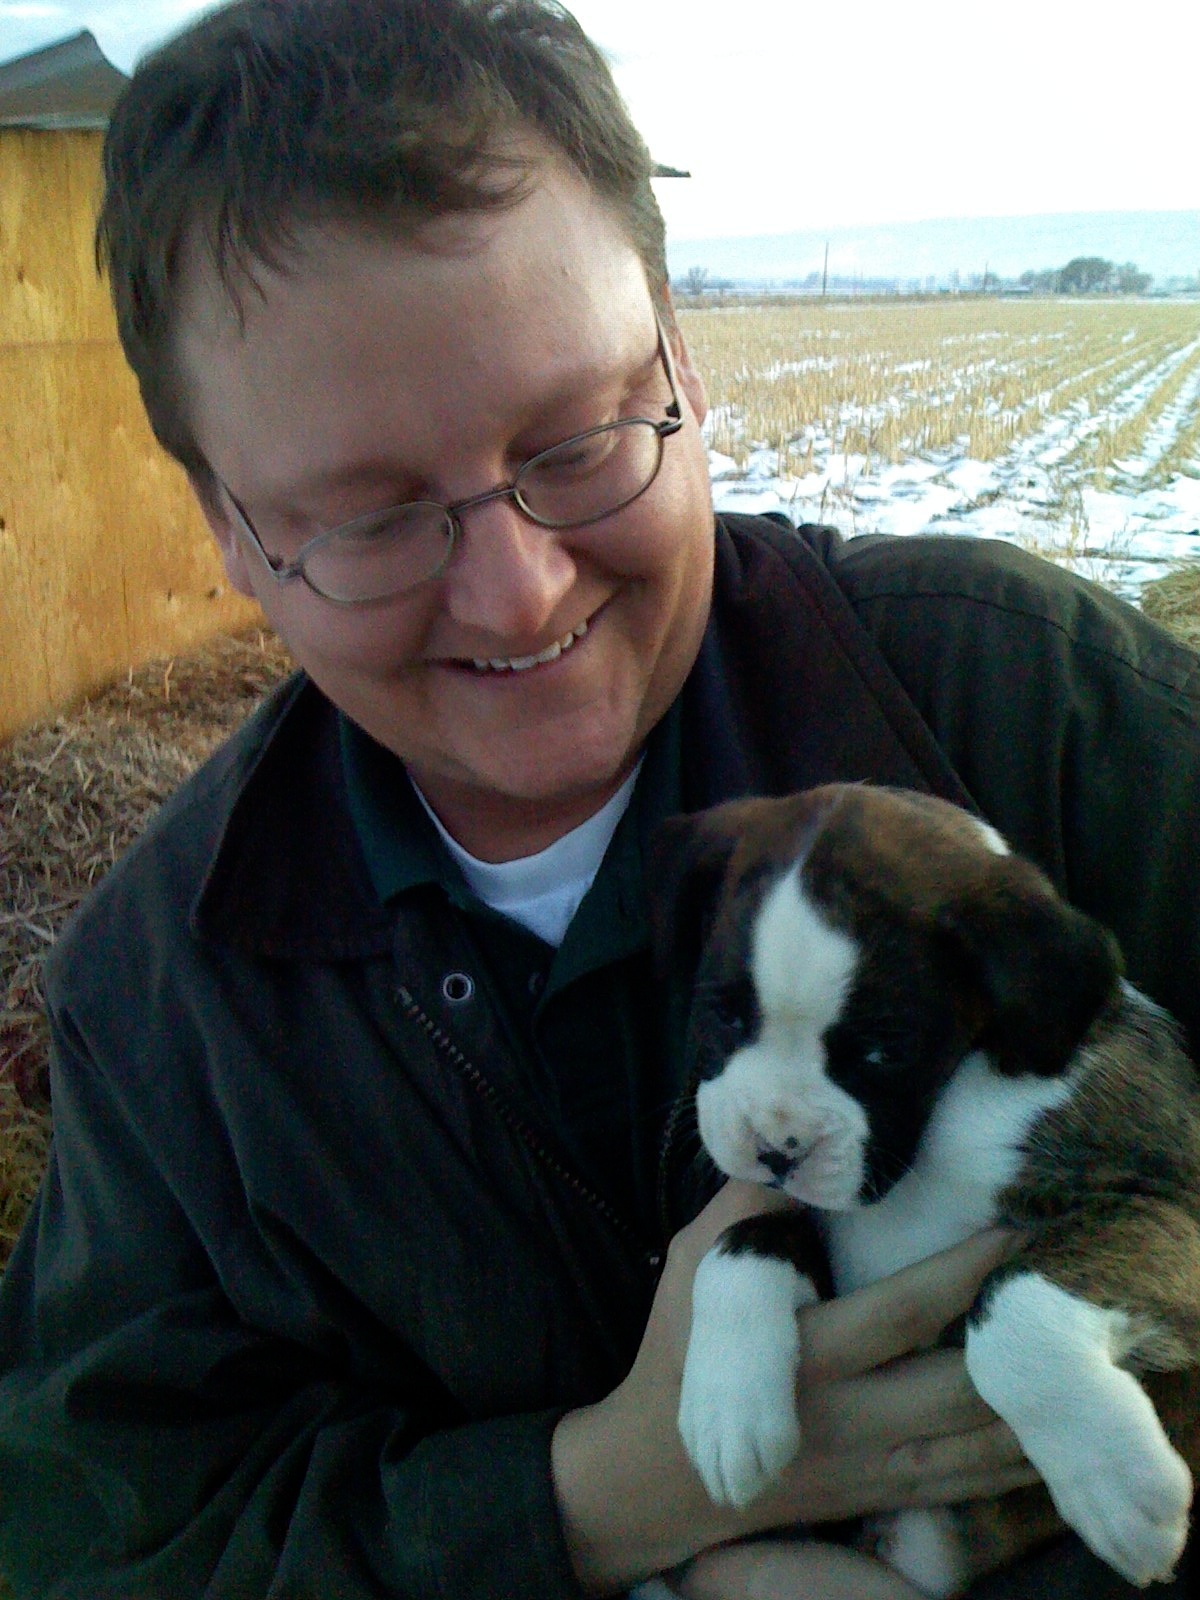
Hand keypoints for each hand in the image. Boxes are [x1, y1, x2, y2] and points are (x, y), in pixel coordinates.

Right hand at [552, 1183, 1036, 1593]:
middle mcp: (843, 1416)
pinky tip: (1040, 1434)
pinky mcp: (873, 1498)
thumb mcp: (695, 1266)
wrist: (654, 1477)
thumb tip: (796, 1149)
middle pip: (954, 1387)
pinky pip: (959, 1488)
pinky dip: (1007, 1463)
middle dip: (1013, 1344)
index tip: (1010, 1235)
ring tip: (1067, 1359)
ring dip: (1026, 1407)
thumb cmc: (676, 1354)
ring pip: (970, 1446)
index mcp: (801, 1350)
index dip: (963, 1274)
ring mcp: (864, 1468)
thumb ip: (745, 1209)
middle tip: (1057, 1297)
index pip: (902, 1312)